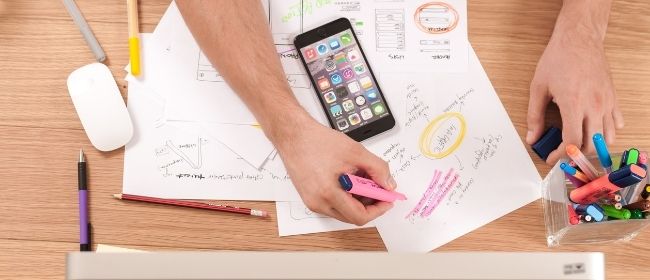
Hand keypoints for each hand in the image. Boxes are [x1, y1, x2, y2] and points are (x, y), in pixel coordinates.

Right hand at [272, 113, 396, 225]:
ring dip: (358, 200)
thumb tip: (388, 185)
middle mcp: (318, 203)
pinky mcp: (309, 197)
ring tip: (363, 179)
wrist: (293, 135)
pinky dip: (346, 196)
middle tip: (379, 189)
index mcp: (328, 193)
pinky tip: (350, 179)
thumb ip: (377, 169)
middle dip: (369, 205)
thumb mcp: (355, 152)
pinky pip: (333, 204)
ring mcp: (312, 202)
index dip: (378, 210)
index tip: (387, 199)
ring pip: (343, 211)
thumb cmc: (317, 141)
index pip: (359, 216)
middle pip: (352, 216)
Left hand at [526, 2, 623, 164]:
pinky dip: (607, 132)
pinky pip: (617, 123)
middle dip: (575, 155)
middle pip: (591, 145)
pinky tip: (594, 129)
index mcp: (574, 104)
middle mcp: (594, 106)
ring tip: (578, 145)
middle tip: (562, 153)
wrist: (579, 39)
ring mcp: (607, 102)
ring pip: (608, 138)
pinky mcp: (613, 97)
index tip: (551, 158)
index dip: (561, 155)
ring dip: (593, 146)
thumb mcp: (538, 88)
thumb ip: (535, 116)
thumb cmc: (558, 59)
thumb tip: (532, 137)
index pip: (572, 142)